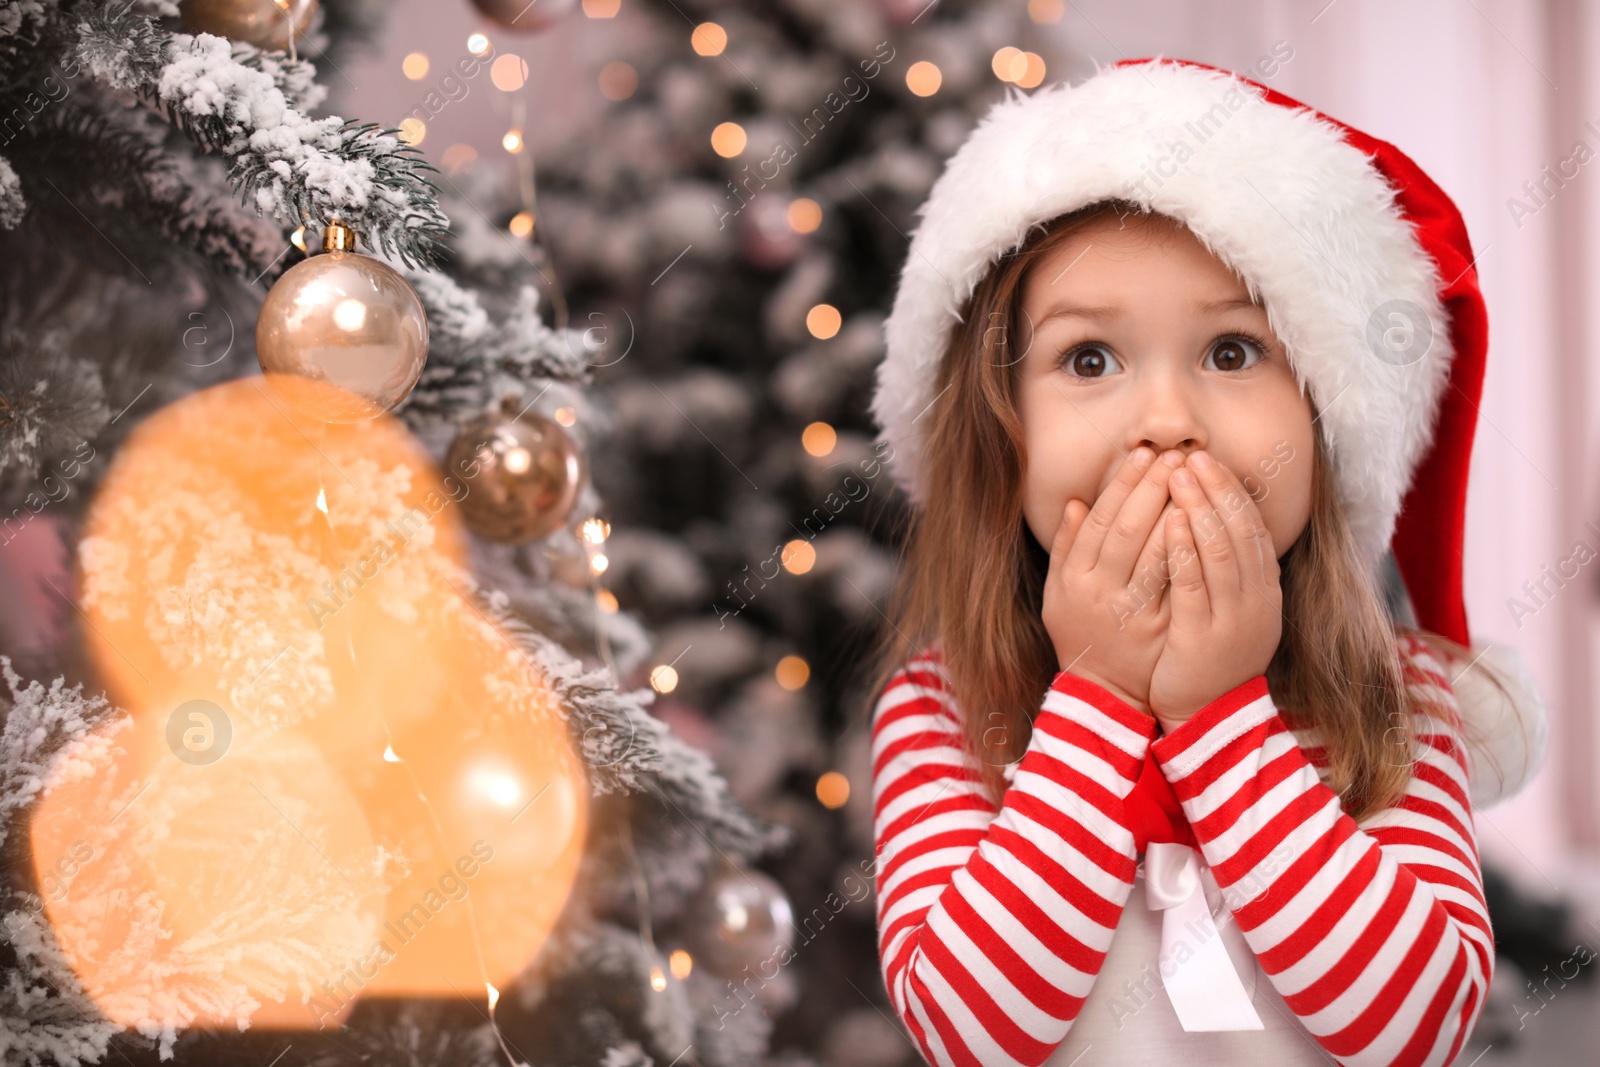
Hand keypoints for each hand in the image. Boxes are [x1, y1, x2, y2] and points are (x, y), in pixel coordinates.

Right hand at [1042, 446, 1184, 713]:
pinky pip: (1178, 581)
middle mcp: (1099, 591)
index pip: (1101, 519)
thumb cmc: (1081, 634)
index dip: (1122, 484)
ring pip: (1155, 550)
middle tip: (1175, 455)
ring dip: (1176, 509)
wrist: (1105, 692)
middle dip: (1152, 487)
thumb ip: (1067, 547)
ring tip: (1194, 478)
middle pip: (1127, 528)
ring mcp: (1131, 610)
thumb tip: (1078, 502)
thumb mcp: (1058, 592)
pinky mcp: (1160, 626)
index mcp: (1074, 577)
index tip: (1143, 454)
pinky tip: (1204, 522)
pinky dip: (1190, 549)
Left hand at [1148, 450, 1282, 730]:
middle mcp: (1257, 599)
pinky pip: (1197, 584)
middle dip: (1215, 488)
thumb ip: (1224, 567)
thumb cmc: (1208, 656)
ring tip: (1178, 475)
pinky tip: (1171, 521)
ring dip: (1199, 507)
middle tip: (1190, 456)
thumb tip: (1209, 516)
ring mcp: (1234, 618)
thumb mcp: (1227, 608)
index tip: (1206, 459)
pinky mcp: (1205, 636)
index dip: (1230, 490)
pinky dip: (1185, 548)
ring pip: (1222, 550)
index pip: (1251, 526)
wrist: (1207, 716)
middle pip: (1240, 530)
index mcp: (1263, 590)